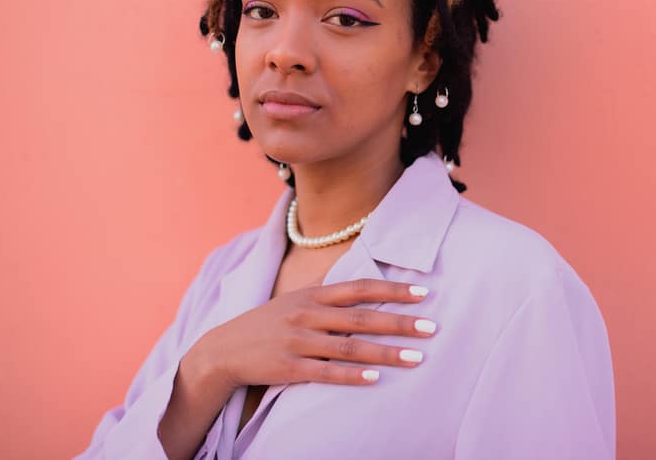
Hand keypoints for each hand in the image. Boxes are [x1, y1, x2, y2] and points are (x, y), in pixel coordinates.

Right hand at [196, 278, 436, 388]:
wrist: (223, 350)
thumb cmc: (267, 323)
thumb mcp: (294, 299)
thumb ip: (325, 290)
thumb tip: (359, 275)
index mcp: (313, 295)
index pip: (360, 287)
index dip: (392, 289)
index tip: (423, 293)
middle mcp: (308, 315)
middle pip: (361, 317)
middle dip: (399, 321)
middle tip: (432, 327)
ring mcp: (299, 342)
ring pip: (350, 347)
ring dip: (386, 352)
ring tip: (417, 357)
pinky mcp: (289, 368)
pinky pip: (326, 373)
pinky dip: (352, 376)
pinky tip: (375, 380)